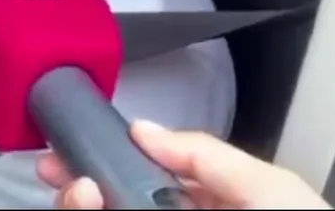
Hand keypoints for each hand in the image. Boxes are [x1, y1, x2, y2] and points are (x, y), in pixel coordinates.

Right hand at [38, 120, 331, 209]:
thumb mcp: (268, 191)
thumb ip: (207, 157)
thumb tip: (145, 131)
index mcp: (210, 208)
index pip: (145, 179)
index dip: (104, 161)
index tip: (72, 152)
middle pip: (111, 203)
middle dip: (80, 188)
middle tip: (66, 178)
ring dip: (80, 206)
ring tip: (82, 195)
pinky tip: (88, 208)